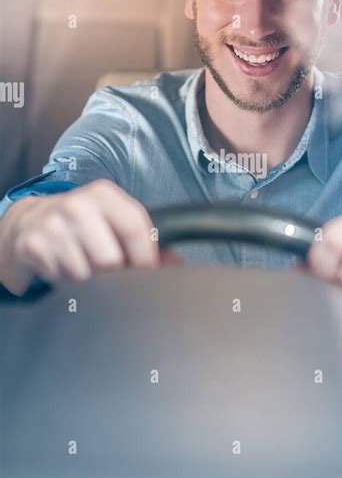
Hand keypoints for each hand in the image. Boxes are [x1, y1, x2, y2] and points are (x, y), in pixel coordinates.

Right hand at [0, 179, 170, 295]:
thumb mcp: (112, 223)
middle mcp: (78, 205)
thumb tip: (176, 264)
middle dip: (112, 275)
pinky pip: (60, 281)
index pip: (136, 229)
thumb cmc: (82, 225)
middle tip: (105, 270)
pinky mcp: (33, 245)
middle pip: (110, 260)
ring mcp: (53, 224)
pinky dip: (63, 283)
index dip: (146, 259)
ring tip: (82, 266)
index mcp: (104, 195)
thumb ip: (145, 242)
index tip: (145, 273)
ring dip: (86, 282)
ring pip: (85, 276)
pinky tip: (62, 267)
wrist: (29, 222)